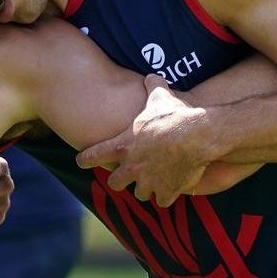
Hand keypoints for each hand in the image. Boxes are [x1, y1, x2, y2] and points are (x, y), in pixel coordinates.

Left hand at [76, 75, 214, 206]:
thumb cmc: (174, 115)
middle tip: (124, 178)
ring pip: (140, 194)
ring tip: (153, 183)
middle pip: (115, 183)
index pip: (94, 156)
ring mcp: (149, 182)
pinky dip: (167, 195)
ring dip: (146, 189)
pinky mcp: (167, 191)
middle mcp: (131, 167)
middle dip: (119, 181)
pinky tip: (172, 189)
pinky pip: (163, 200)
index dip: (85, 159)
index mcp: (123, 146)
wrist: (196, 136)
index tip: (80, 161)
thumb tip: (152, 76)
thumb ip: (152, 87)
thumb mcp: (160, 96)